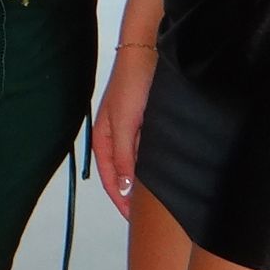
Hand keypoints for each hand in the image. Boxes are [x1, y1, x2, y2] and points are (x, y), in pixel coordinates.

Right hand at [93, 52, 156, 217]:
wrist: (148, 49)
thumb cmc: (132, 85)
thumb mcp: (125, 123)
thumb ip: (123, 157)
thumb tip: (123, 190)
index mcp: (103, 139)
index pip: (109, 179)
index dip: (120, 201)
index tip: (133, 220)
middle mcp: (115, 137)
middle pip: (122, 174)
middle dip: (131, 195)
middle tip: (147, 216)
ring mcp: (130, 130)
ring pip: (136, 164)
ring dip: (144, 180)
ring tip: (159, 200)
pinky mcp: (145, 122)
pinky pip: (147, 151)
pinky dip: (153, 164)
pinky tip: (165, 172)